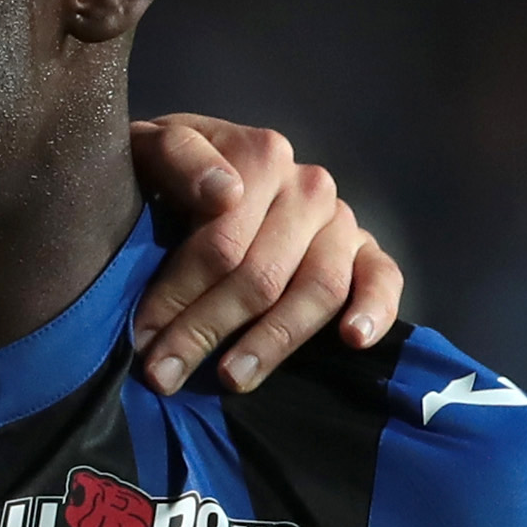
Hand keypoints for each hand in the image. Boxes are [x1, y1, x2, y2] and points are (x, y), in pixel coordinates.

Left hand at [127, 113, 403, 395]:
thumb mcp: (148, 149)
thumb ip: (177, 158)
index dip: (178, 295)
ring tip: (232, 377)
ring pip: (318, 289)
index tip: (143, 337)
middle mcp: (308, 186)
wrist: (191, 169)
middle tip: (164, 374)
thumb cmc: (165, 170)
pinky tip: (353, 340)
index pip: (223, 242)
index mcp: (261, 156)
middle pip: (262, 275)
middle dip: (206, 330)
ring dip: (272, 341)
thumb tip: (225, 195)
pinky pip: (383, 277)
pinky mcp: (364, 249)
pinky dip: (376, 309)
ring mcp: (340, 220)